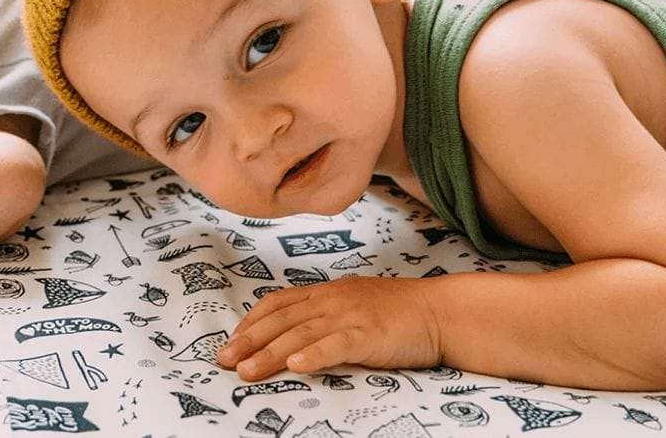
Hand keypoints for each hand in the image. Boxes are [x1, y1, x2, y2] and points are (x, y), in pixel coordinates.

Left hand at [216, 277, 441, 380]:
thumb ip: (326, 315)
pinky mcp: (369, 334)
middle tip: (223, 360)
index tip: (232, 340)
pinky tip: (297, 367)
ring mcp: (349, 316)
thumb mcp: (355, 304)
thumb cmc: (401, 312)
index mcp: (326, 293)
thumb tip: (297, 335)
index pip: (277, 303)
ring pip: (299, 334)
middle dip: (248, 341)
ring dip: (269, 354)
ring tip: (246, 371)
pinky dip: (314, 355)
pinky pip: (336, 344)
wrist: (442, 311)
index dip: (251, 322)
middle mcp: (332, 301)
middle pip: (280, 320)